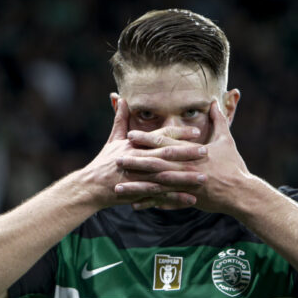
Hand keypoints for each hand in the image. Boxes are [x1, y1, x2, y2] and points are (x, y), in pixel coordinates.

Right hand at [82, 98, 207, 209]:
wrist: (90, 187)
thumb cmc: (103, 162)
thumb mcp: (112, 139)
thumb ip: (120, 119)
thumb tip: (120, 97)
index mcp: (134, 145)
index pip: (160, 136)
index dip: (179, 134)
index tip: (197, 133)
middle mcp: (137, 158)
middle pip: (166, 154)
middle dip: (187, 153)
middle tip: (206, 152)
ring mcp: (138, 176)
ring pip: (166, 176)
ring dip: (185, 177)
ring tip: (203, 177)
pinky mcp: (138, 192)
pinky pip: (160, 196)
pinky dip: (176, 198)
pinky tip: (191, 199)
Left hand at [116, 102, 250, 212]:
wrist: (242, 193)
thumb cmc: (234, 165)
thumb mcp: (227, 139)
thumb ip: (218, 120)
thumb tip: (214, 101)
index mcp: (192, 153)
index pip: (165, 143)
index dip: (146, 139)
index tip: (130, 135)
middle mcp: (185, 169)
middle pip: (155, 164)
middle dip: (134, 161)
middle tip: (116, 158)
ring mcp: (185, 186)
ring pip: (156, 186)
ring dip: (136, 186)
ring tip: (119, 187)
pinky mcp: (187, 200)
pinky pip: (165, 202)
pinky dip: (151, 203)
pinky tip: (135, 205)